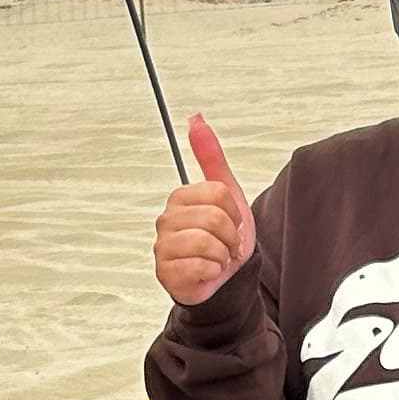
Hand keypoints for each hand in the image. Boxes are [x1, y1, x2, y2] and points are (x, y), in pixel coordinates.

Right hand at [153, 112, 255, 306]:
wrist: (224, 280)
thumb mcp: (226, 194)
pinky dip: (213, 272)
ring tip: (217, 258)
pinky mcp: (165, 273)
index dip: (235, 212)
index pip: (220, 194)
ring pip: (207, 242)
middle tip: (226, 244)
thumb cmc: (223, 239)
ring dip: (223, 255)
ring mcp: (163, 247)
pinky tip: (207, 272)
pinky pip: (200, 266)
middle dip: (231, 236)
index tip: (232, 222)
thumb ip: (211, 157)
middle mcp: (166, 220)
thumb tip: (196, 118)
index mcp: (180, 197)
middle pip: (215, 218)